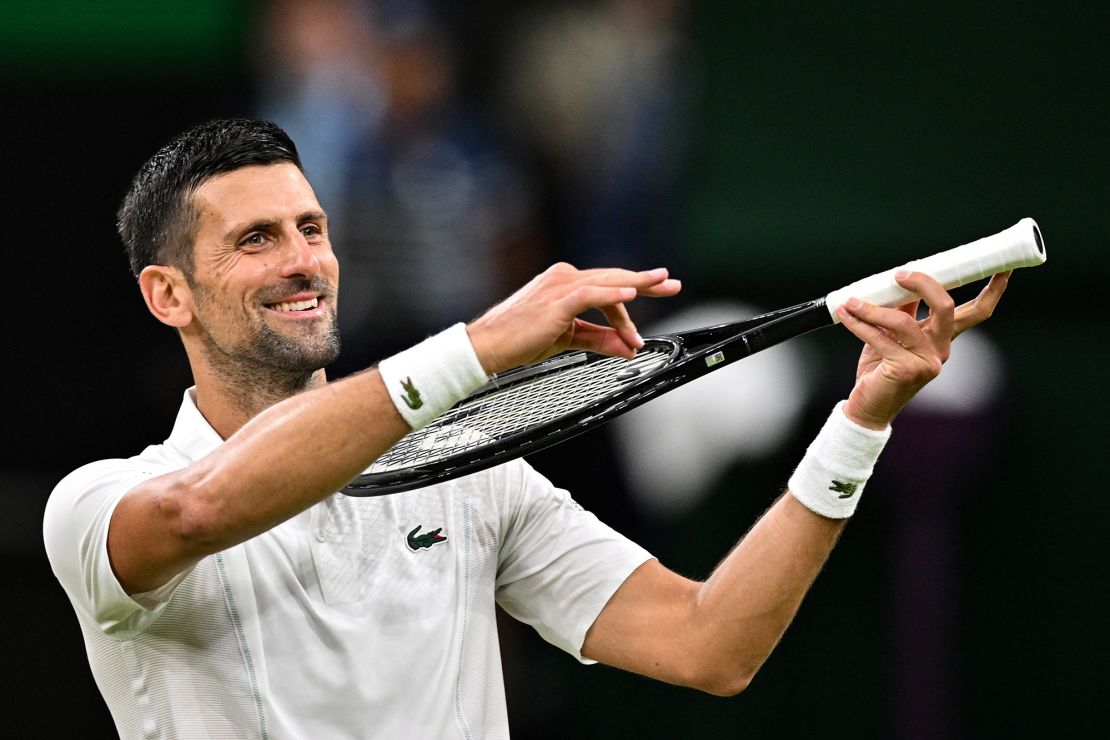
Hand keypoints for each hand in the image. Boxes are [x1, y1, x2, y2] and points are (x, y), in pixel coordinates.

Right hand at [467, 263, 681, 374]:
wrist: (488, 346)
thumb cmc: (520, 340)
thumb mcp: (568, 340)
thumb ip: (599, 339)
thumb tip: (629, 347)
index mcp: (565, 284)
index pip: (607, 288)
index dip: (631, 299)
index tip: (652, 306)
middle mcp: (564, 278)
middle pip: (613, 278)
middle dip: (645, 282)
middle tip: (673, 283)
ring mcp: (559, 287)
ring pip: (606, 282)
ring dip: (636, 286)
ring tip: (661, 284)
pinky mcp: (556, 301)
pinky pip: (590, 294)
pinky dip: (613, 294)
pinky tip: (631, 295)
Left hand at [835, 270, 1010, 428]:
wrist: (868, 406)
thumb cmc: (880, 369)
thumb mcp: (892, 335)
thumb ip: (901, 310)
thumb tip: (900, 281)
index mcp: (943, 338)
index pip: (976, 312)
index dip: (992, 290)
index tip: (1003, 267)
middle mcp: (940, 350)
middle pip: (946, 307)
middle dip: (925, 284)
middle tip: (901, 273)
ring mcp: (926, 362)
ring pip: (903, 321)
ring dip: (873, 308)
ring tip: (852, 302)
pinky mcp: (905, 370)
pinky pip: (880, 338)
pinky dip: (860, 323)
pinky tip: (846, 314)